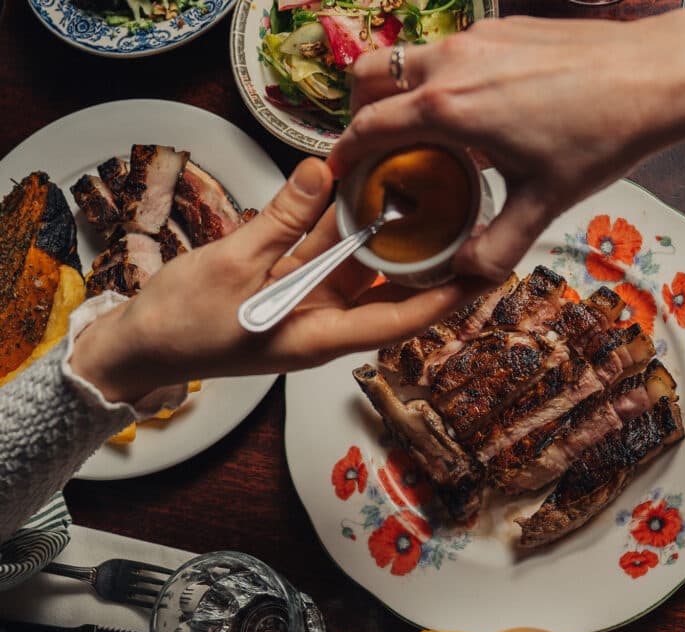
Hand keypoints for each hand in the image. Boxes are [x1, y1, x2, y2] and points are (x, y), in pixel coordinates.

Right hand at [71, 158, 484, 403]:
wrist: (142, 344)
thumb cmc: (183, 322)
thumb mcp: (233, 265)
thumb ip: (281, 219)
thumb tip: (321, 171)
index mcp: (318, 336)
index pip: (395, 319)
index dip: (440, 300)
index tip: (479, 276)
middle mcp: (323, 323)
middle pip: (386, 288)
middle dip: (423, 257)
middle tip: (464, 216)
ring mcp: (307, 304)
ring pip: (357, 266)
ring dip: (383, 234)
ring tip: (424, 192)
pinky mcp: (290, 287)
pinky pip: (325, 255)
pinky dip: (340, 228)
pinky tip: (360, 192)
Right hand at [328, 14, 684, 281]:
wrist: (651, 75)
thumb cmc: (600, 133)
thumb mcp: (544, 201)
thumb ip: (497, 244)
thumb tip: (466, 273)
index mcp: (448, 109)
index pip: (367, 128)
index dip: (343, 154)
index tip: (341, 173)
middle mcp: (450, 64)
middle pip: (369, 79)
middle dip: (360, 114)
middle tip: (375, 150)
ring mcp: (474, 39)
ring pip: (405, 58)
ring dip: (396, 92)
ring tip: (420, 133)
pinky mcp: (500, 28)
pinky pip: (445, 50)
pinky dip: (435, 78)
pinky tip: (471, 111)